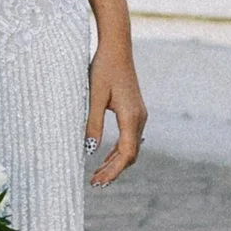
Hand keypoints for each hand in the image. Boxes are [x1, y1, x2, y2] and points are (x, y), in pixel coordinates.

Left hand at [86, 53, 146, 184]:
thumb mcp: (94, 97)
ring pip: (131, 147)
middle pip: (130, 154)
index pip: (126, 154)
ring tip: (98, 174)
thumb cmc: (103, 69)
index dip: (113, 171)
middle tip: (95, 183)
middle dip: (114, 170)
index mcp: (131, 116)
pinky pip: (130, 137)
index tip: (97, 182)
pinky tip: (106, 155)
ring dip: (116, 162)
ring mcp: (139, 113)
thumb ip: (93, 124)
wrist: (117, 47)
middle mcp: (139, 117)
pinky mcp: (135, 109)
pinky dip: (118, 150)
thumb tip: (90, 151)